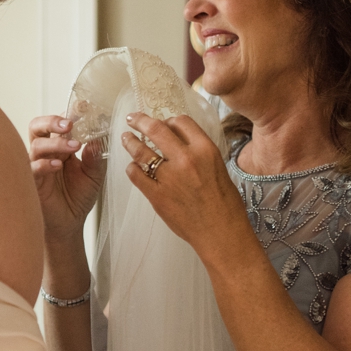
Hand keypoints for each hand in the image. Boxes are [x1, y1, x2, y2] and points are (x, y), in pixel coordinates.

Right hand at [28, 115, 104, 240]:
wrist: (69, 223)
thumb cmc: (77, 198)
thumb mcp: (95, 175)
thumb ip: (96, 156)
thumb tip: (96, 139)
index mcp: (60, 146)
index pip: (60, 124)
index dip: (69, 114)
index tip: (83, 108)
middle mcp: (46, 152)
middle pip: (38, 126)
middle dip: (52, 121)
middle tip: (69, 124)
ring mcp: (36, 165)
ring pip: (35, 144)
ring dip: (55, 143)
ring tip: (74, 147)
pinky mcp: (31, 181)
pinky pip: (31, 167)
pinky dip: (44, 163)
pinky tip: (57, 165)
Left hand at [118, 112, 247, 253]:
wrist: (221, 232)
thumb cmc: (225, 203)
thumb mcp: (219, 168)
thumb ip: (198, 153)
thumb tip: (180, 143)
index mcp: (206, 150)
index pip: (181, 122)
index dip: (169, 120)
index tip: (162, 121)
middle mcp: (186, 159)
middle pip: (156, 130)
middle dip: (140, 120)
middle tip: (132, 118)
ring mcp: (168, 177)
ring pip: (141, 151)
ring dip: (130, 142)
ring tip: (126, 138)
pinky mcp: (155, 195)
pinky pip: (135, 174)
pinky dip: (132, 168)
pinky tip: (133, 167)